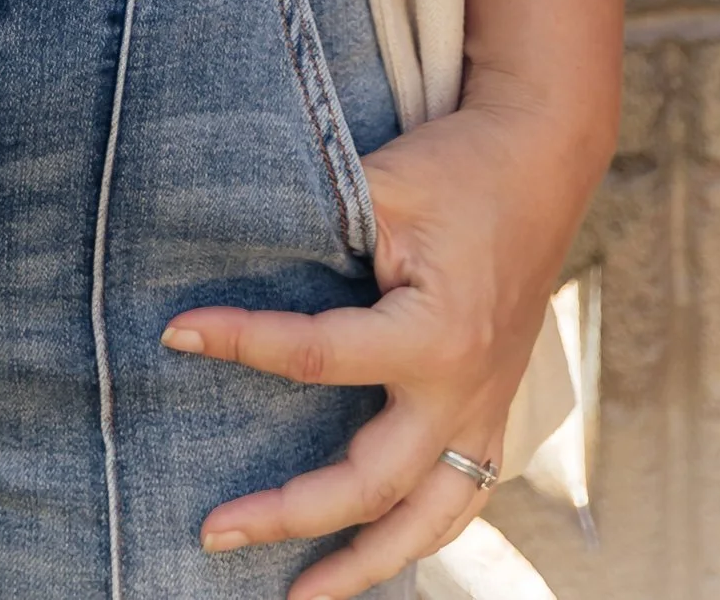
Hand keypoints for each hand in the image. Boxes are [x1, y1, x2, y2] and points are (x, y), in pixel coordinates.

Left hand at [162, 99, 590, 598]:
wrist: (542, 163)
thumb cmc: (455, 170)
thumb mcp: (384, 184)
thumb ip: (319, 224)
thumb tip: (227, 249)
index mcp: (436, 332)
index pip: (320, 355)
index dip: (243, 341)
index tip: (177, 332)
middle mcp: (464, 392)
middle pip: (370, 482)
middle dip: (290, 514)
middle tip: (212, 531)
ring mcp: (485, 413)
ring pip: (427, 521)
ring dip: (362, 567)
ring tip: (294, 598)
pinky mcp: (493, 415)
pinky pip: (460, 501)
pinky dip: (416, 539)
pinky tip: (375, 562)